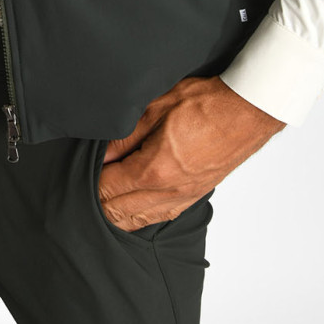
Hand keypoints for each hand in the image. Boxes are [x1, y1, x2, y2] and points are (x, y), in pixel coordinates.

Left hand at [98, 75, 285, 231]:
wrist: (248, 111)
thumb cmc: (206, 103)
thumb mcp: (155, 109)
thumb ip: (125, 136)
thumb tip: (101, 154)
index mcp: (155, 170)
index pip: (108, 189)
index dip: (88, 184)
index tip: (75, 177)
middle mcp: (169, 192)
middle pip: (121, 212)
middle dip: (98, 205)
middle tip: (80, 194)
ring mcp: (184, 197)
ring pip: (141, 220)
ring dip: (118, 215)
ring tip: (101, 205)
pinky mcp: (195, 195)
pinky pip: (162, 216)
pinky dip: (141, 216)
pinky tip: (133, 210)